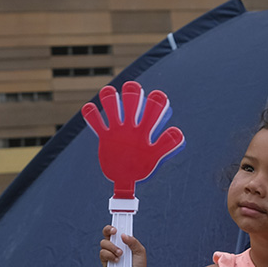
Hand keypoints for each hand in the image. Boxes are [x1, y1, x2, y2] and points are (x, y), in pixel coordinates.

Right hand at [82, 81, 184, 198]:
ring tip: (109, 93)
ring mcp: (117, 130)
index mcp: (146, 129)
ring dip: (111, 99)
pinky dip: (92, 115)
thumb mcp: (155, 157)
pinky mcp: (105, 137)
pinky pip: (97, 123)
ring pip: (113, 109)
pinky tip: (89, 108)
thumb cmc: (142, 167)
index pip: (153, 110)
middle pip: (132, 104)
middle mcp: (132, 126)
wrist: (124, 178)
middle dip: (132, 94)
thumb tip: (178, 131)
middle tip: (131, 87)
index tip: (156, 96)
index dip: (155, 100)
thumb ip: (166, 146)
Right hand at [99, 225, 146, 266]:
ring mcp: (108, 253)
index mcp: (122, 241)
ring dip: (112, 247)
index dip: (113, 226)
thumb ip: (133, 242)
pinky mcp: (105, 261)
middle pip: (106, 233)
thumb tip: (123, 235)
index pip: (115, 231)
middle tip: (115, 233)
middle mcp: (114, 245)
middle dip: (109, 231)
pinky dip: (109, 256)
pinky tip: (116, 260)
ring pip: (103, 243)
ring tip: (120, 254)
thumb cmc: (138, 265)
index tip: (115, 226)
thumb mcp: (140, 252)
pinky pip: (102, 254)